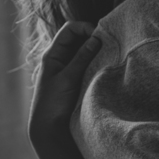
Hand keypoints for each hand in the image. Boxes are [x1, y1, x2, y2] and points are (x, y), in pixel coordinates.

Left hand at [29, 21, 101, 158]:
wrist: (49, 129)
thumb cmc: (53, 103)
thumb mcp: (68, 78)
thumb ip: (82, 57)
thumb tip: (96, 38)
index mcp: (52, 55)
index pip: (70, 29)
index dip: (86, 28)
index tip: (100, 37)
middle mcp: (59, 59)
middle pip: (78, 38)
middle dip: (94, 38)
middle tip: (108, 45)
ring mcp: (67, 69)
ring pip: (84, 50)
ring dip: (96, 50)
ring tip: (109, 55)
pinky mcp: (75, 79)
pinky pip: (87, 64)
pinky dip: (96, 61)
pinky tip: (104, 66)